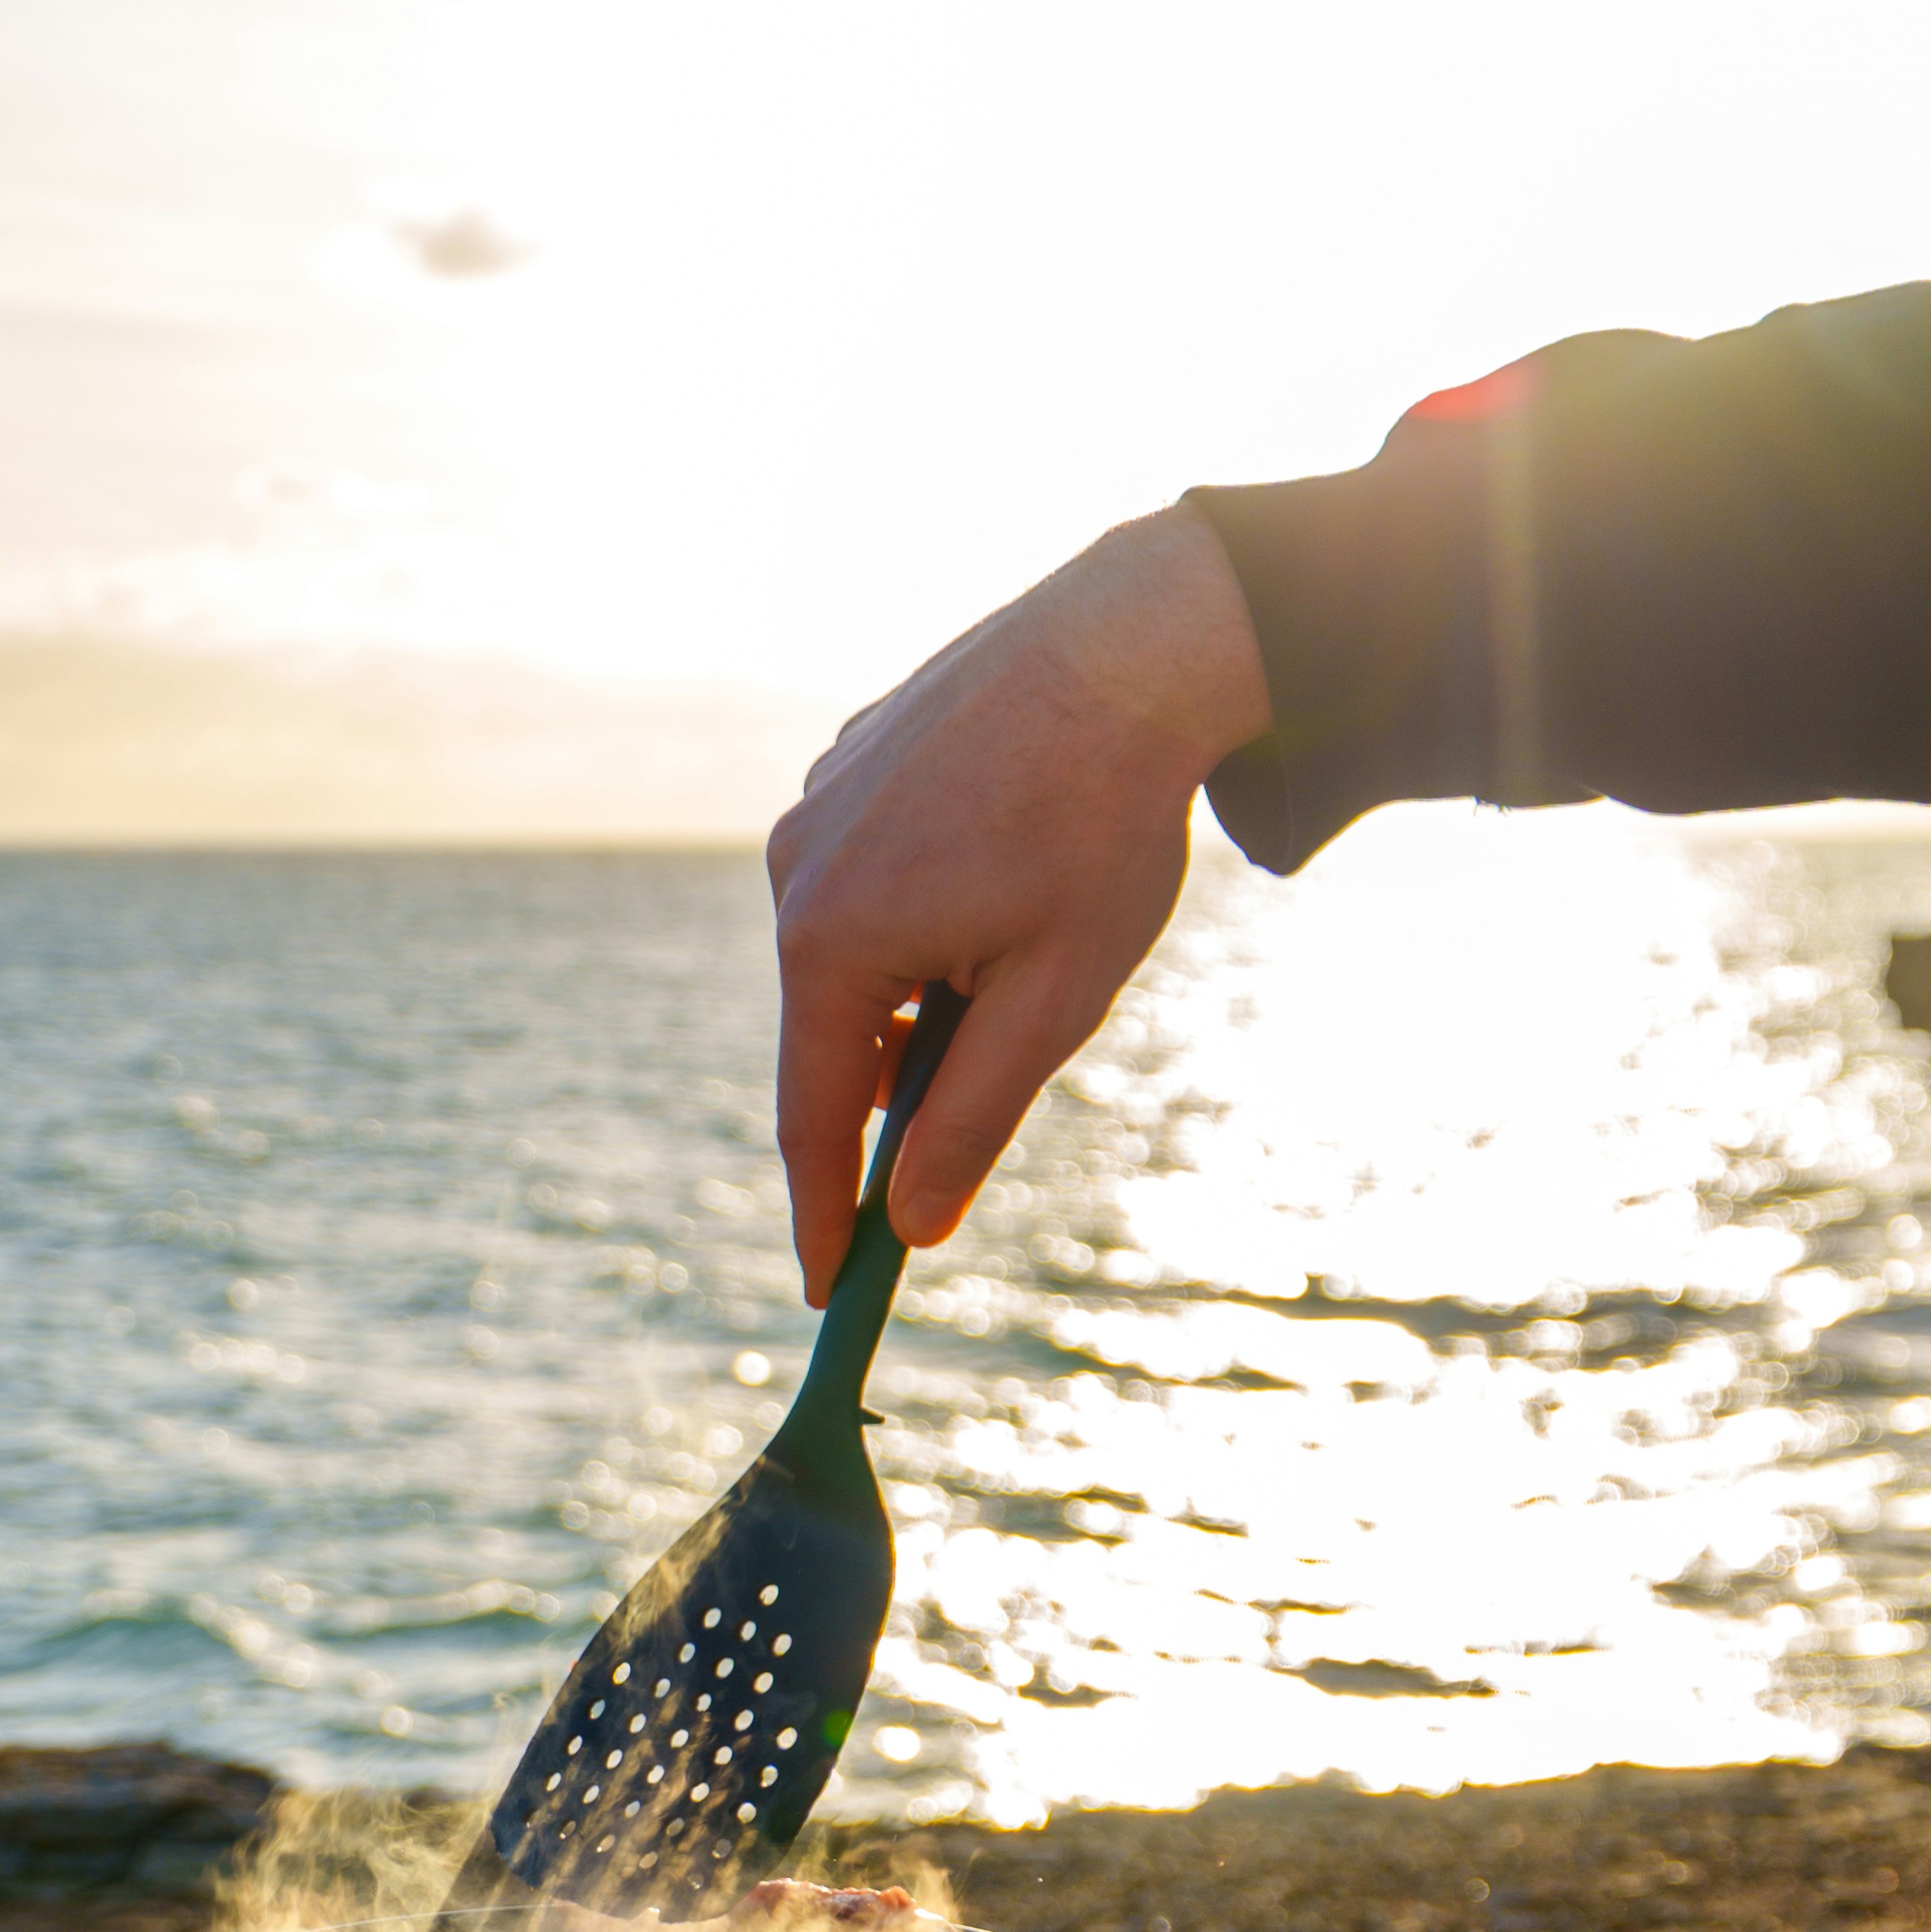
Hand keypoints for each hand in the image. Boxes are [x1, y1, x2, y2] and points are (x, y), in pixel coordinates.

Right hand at [765, 503, 1270, 1302]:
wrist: (1135, 644)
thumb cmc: (1103, 825)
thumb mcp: (1051, 1001)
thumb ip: (969, 1121)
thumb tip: (910, 1224)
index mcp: (830, 940)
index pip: (810, 1117)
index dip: (822, 1214)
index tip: (830, 1287)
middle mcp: (795, 870)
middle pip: (830, 1036)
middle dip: (893, 1090)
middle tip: (965, 1119)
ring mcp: (815, 809)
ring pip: (852, 957)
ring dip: (914, 997)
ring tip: (1011, 967)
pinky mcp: (846, 767)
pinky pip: (867, 882)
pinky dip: (918, 922)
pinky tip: (996, 886)